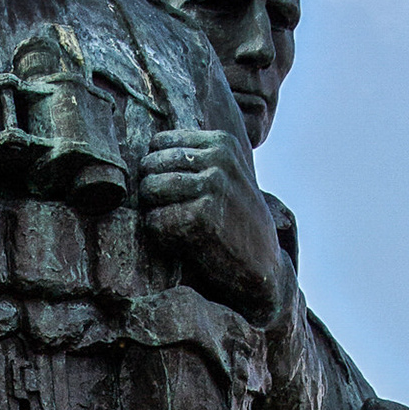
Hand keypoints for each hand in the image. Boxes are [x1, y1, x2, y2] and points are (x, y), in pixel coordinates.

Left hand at [138, 127, 282, 320]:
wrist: (262, 266)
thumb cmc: (236, 222)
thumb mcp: (227, 176)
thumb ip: (196, 158)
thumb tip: (147, 148)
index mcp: (222, 143)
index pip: (159, 143)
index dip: (158, 169)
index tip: (176, 193)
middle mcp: (218, 159)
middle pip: (149, 165)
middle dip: (153, 192)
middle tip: (174, 215)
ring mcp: (210, 186)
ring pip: (149, 190)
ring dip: (155, 214)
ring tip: (178, 228)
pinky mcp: (200, 217)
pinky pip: (154, 221)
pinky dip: (162, 238)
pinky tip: (185, 244)